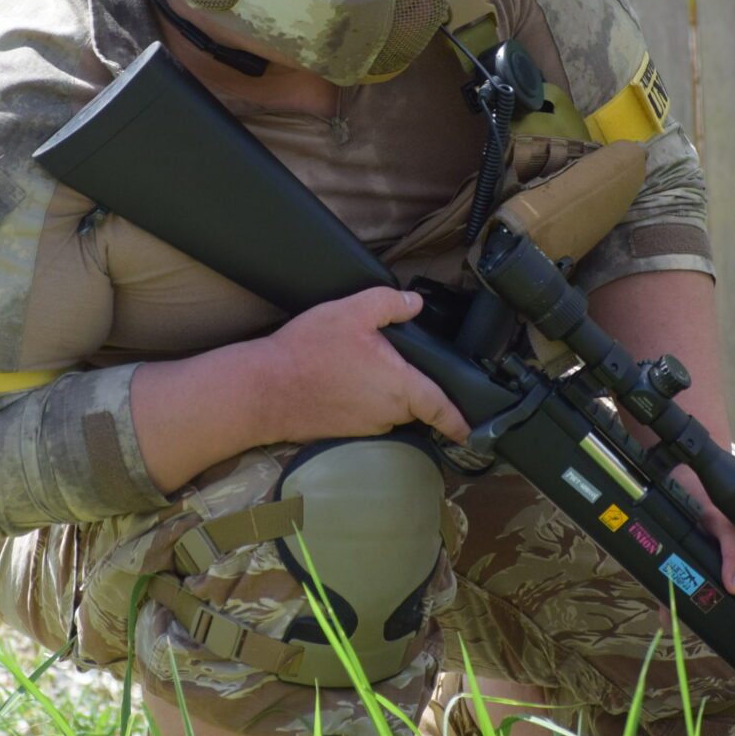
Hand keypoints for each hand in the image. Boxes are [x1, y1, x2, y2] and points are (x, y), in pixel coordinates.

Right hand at [260, 287, 470, 444]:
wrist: (264, 389)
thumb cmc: (307, 352)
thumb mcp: (351, 311)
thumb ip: (389, 304)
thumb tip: (414, 304)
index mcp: (399, 386)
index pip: (440, 407)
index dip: (458, 419)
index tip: (470, 430)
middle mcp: (387, 413)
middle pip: (412, 403)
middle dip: (408, 386)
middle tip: (384, 360)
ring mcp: (364, 427)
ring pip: (387, 409)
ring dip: (379, 392)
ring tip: (354, 367)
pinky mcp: (343, 431)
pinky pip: (363, 415)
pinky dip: (358, 400)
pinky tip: (338, 381)